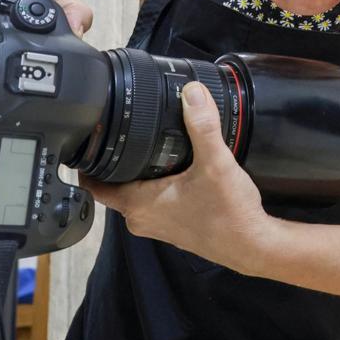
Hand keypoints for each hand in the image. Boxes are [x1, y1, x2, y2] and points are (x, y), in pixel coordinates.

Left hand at [79, 82, 274, 273]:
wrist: (253, 246)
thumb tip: (192, 92)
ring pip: (133, 193)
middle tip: (115, 130)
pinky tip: (169, 165)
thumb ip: (202, 126)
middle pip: (112, 186)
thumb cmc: (230, 214)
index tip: (86, 139)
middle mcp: (142, 219)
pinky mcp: (174, 225)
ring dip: (134, 172)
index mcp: (140, 205)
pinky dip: (153, 182)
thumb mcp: (215, 163)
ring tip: (140, 142)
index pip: (94, 185)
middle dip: (112, 161)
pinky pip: (151, 200)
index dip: (87, 163)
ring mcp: (158, 225)